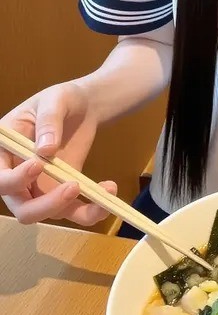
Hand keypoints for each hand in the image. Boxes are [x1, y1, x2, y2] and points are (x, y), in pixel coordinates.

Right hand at [0, 81, 117, 226]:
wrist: (83, 106)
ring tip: (104, 191)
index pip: (0, 177)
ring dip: (77, 211)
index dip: (15, 179)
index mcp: (5, 151)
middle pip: (22, 207)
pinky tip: (109, 191)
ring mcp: (40, 188)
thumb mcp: (55, 100)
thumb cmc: (61, 99)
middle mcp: (18, 176)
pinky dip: (91, 210)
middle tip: (74, 187)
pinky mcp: (63, 193)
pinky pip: (73, 211)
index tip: (38, 164)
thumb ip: (49, 121)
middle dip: (45, 205)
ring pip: (49, 215)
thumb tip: (45, 150)